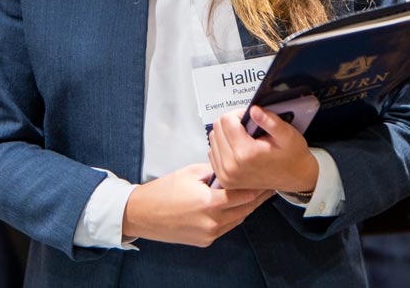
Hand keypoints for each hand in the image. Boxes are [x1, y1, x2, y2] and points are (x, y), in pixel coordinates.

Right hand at [121, 163, 271, 246]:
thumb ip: (215, 171)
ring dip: (247, 207)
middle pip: (245, 209)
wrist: (142, 214)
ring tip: (254, 193)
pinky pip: (226, 227)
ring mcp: (209, 234)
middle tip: (266, 184)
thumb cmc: (163, 191)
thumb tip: (232, 168)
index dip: (256, 185)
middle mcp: (212, 222)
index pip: (243, 194)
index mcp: (209, 203)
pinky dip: (233, 216)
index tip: (265, 177)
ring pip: (238, 219)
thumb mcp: (191, 172)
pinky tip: (235, 205)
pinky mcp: (205, 241)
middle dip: (257, 197)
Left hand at [208, 106, 317, 193]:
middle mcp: (231, 167)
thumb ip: (270, 121)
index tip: (250, 119)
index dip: (239, 114)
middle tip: (248, 128)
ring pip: (213, 140)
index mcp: (245, 154)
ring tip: (244, 138)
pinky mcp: (224, 180)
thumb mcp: (287, 134)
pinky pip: (213, 154)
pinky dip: (223, 147)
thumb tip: (253, 110)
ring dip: (226, 134)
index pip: (226, 120)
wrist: (295, 178)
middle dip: (231, 123)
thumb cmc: (292, 157)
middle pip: (217, 128)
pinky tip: (238, 148)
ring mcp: (226, 175)